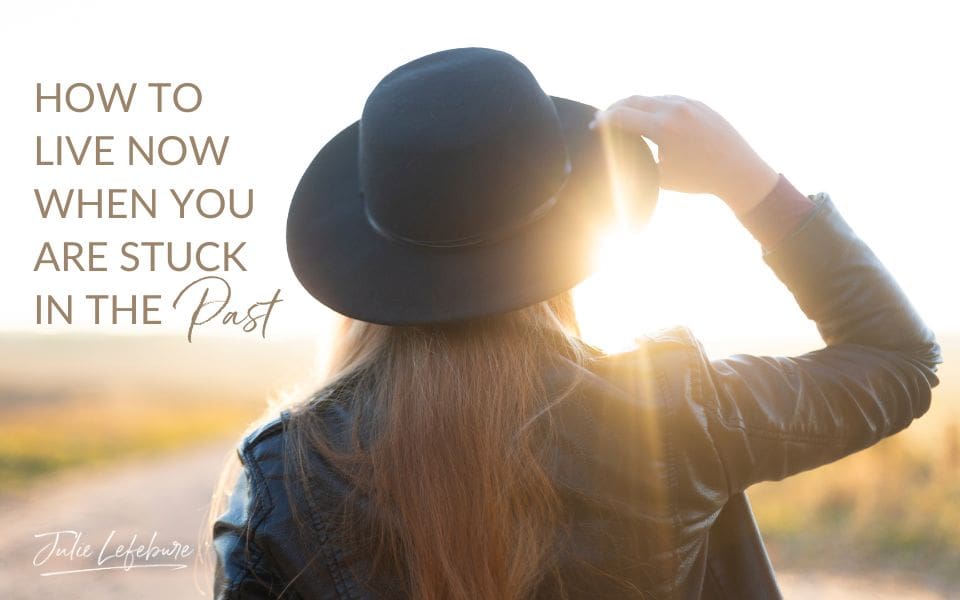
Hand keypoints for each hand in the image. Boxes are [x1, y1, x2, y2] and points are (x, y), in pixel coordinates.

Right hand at [591, 95, 779, 214]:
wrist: (739, 171)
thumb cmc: (699, 179)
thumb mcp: (662, 177)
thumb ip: (639, 161)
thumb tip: (619, 157)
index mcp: (664, 128)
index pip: (622, 116)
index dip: (603, 122)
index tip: (593, 127)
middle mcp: (675, 109)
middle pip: (633, 99)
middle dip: (614, 108)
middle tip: (603, 118)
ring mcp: (688, 103)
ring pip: (651, 97)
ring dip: (635, 106)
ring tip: (624, 118)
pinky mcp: (698, 103)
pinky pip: (668, 99)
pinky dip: (653, 107)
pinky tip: (649, 118)